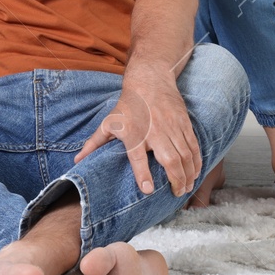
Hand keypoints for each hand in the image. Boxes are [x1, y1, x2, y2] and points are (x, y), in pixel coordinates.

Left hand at [74, 61, 200, 195]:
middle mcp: (154, 131)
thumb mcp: (108, 122)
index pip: (138, 156)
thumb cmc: (127, 105)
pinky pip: (194, 146)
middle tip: (177, 194)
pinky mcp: (184, 123)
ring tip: (187, 187)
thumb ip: (94, 143)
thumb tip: (78, 161)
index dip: (143, 174)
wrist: (149, 80)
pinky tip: (195, 173)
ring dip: (188, 174)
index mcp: (133, 133)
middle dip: (176, 180)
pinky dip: (196, 161)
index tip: (148, 190)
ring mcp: (172, 127)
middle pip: (170, 159)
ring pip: (185, 155)